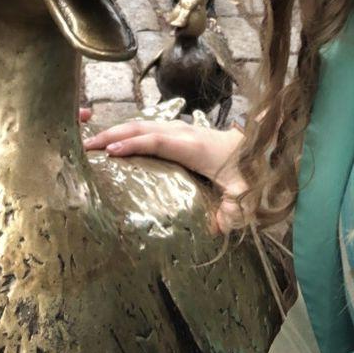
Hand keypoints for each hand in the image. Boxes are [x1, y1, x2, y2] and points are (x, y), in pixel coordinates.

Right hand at [83, 119, 245, 230]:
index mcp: (195, 148)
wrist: (267, 148)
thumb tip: (213, 228)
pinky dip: (130, 132)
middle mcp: (185, 134)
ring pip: (144, 124)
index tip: (110, 151)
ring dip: (118, 131)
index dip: (134, 145)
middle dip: (114, 134)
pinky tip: (117, 142)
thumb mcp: (245, 196)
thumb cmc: (253, 172)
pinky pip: (150, 128)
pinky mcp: (183, 134)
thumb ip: (231, 212)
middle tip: (86, 146)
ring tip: (94, 142)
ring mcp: (183, 131)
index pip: (158, 141)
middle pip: (143, 127)